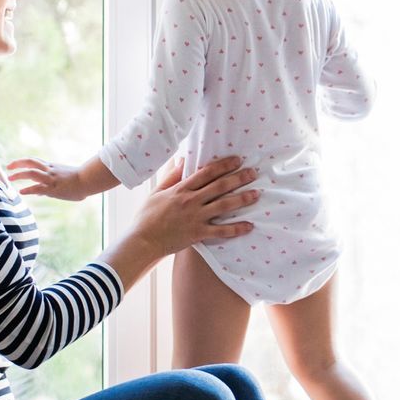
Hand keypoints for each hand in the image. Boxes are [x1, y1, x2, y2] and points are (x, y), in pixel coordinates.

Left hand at [8, 157, 114, 201]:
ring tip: (10, 179)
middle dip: (18, 163)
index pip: (35, 161)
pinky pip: (37, 187)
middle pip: (30, 162)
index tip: (16, 165)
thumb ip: (50, 186)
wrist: (89, 180)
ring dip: (19, 174)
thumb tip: (39, 193)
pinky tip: (21, 191)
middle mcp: (50, 170)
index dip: (24, 162)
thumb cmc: (81, 181)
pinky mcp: (53, 188)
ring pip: (31, 172)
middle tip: (8, 167)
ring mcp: (51, 178)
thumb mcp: (64, 181)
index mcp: (53, 167)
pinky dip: (28, 189)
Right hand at [129, 156, 259, 256]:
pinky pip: (221, 231)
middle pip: (219, 186)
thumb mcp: (157, 191)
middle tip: (253, 173)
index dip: (223, 165)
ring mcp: (195, 218)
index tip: (237, 160)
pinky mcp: (198, 234)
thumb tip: (184, 159)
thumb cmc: (147, 216)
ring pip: (224, 206)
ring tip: (256, 194)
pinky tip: (249, 226)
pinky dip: (236, 229)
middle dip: (238, 178)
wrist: (143, 240)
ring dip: (242, 199)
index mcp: (181, 189)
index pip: (206, 173)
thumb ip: (172, 175)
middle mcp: (191, 201)